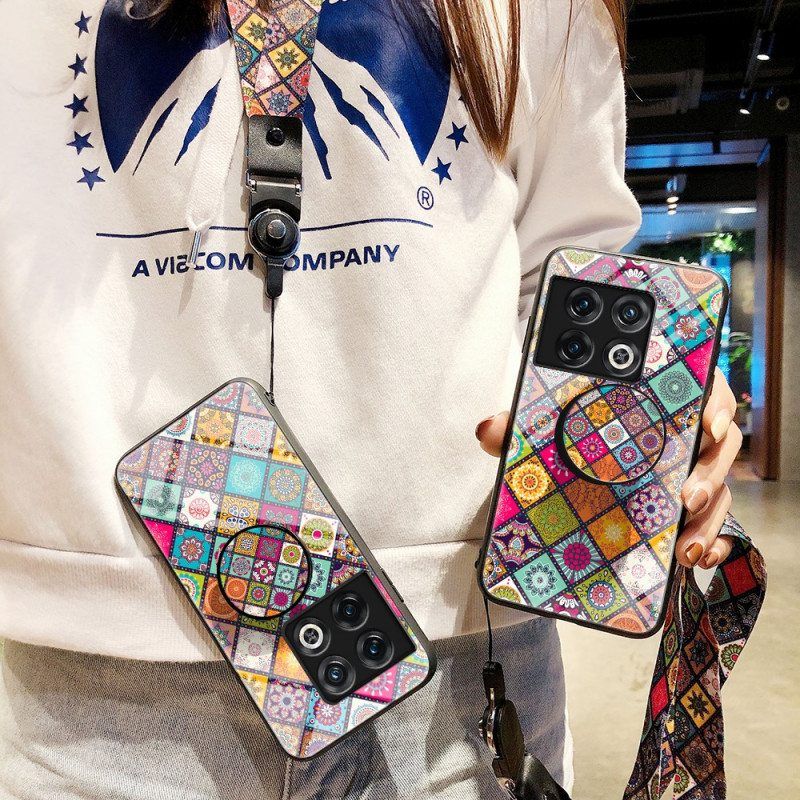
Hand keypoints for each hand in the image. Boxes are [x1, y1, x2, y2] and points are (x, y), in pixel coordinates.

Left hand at [475, 368, 740, 570]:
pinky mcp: (689, 504)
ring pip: (720, 489)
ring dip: (710, 518)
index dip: (714, 403)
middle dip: (709, 472)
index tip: (706, 423)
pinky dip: (712, 543)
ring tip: (686, 547)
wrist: (577, 457)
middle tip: (685, 497)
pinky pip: (713, 523)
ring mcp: (691, 469)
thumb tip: (486, 430)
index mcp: (662, 395)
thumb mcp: (548, 426)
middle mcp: (685, 431)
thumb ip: (521, 425)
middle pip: (720, 445)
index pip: (703, 389)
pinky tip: (696, 561)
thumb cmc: (574, 427)